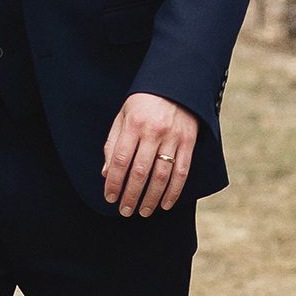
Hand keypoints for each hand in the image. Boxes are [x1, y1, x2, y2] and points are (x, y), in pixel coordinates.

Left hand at [101, 92, 197, 217]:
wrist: (177, 83)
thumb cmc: (144, 102)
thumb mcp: (123, 116)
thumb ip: (113, 143)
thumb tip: (106, 173)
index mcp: (134, 124)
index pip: (120, 160)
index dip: (114, 182)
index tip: (109, 197)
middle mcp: (153, 132)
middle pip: (140, 171)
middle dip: (131, 195)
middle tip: (124, 211)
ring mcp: (173, 137)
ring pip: (161, 175)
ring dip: (151, 198)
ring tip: (143, 211)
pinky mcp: (189, 142)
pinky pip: (182, 171)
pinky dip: (174, 191)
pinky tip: (165, 204)